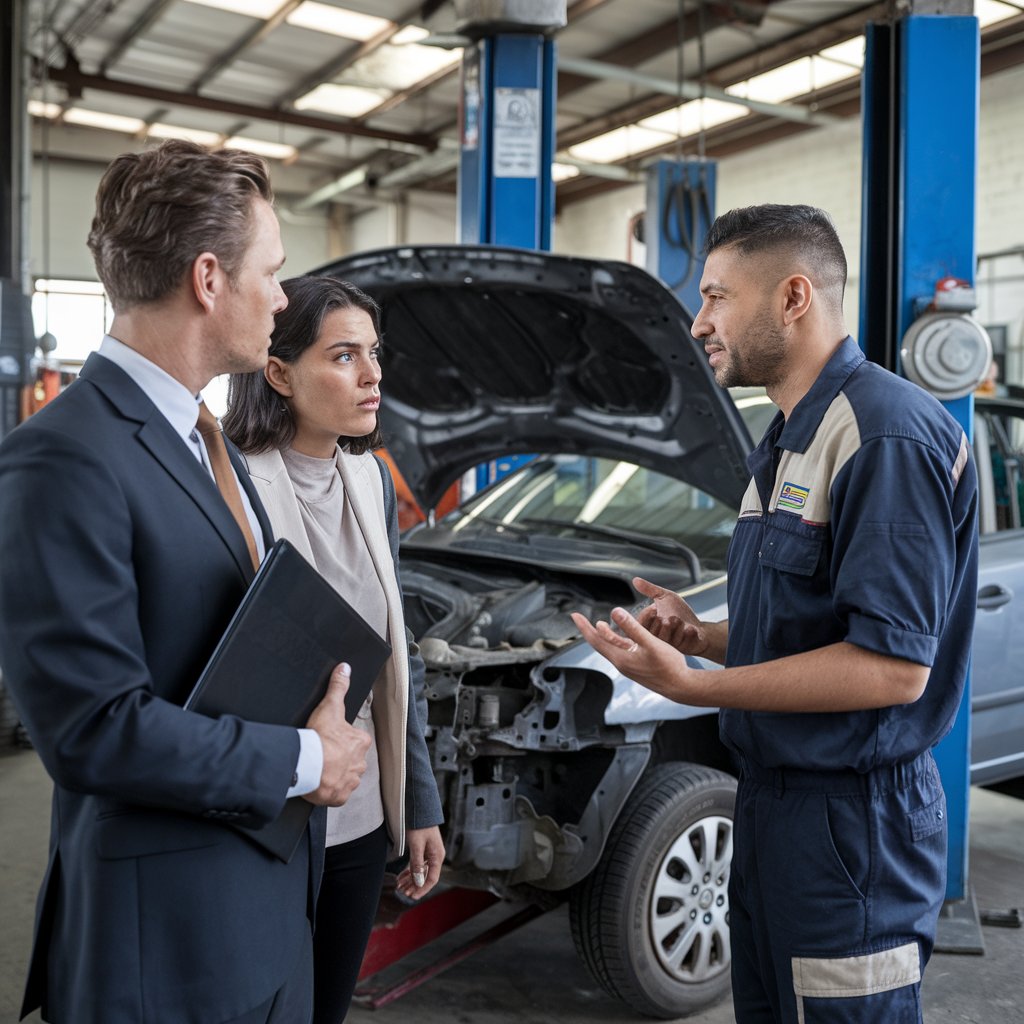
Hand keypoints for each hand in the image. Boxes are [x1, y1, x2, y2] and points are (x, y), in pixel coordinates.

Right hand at [302, 663, 370, 806]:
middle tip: (321, 754)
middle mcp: (360, 763)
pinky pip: (336, 794)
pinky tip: (319, 784)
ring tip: (318, 769)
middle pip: (349, 759)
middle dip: (337, 758)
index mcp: (361, 742)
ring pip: (344, 777)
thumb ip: (338, 687)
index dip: (338, 739)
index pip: (352, 739)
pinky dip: (329, 790)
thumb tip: (345, 668)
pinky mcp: (340, 797)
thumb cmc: (320, 739)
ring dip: (333, 774)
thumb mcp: (329, 707)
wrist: (308, 766)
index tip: (326, 740)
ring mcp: (351, 781)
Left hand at [396, 826, 444, 899]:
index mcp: (437, 856)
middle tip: (403, 892)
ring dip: (411, 880)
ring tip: (400, 887)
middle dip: (414, 886)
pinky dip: (410, 871)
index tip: (412, 896)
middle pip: (426, 877)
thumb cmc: (420, 825)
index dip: (422, 889)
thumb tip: (418, 882)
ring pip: (420, 872)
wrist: (420, 809)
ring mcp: (429, 854)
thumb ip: (417, 863)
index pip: (432, 879)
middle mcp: (435, 857)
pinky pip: (417, 865)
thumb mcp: (417, 845)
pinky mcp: (423, 851)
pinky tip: (401, 877)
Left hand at [570, 606, 713, 706]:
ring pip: (611, 648)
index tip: (574, 615)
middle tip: (579, 618)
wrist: (681, 687)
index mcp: (620, 658)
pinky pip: (622, 651)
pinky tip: (620, 636)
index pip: (595, 640)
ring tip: (598, 625)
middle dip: (589, 630)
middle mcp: (621, 663)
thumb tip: (615, 611)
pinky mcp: (637, 666)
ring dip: (603, 635)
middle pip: (599, 644)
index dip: (584, 626)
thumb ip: (632, 627)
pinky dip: (617, 641)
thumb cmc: (668, 666)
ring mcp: (629, 666)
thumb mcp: (650, 643)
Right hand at [632, 577, 709, 655]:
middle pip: (653, 631)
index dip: (647, 615)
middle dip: (664, 620)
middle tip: (670, 616)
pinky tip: (690, 629)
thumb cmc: (680, 612)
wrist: (698, 626)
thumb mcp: (664, 597)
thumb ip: (650, 590)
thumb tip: (635, 580)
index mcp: (648, 626)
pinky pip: (682, 641)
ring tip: (680, 621)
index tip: (655, 608)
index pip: (640, 624)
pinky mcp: (680, 650)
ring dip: (677, 625)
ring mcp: (668, 646)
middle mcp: (655, 638)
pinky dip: (688, 632)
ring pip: (667, 636)